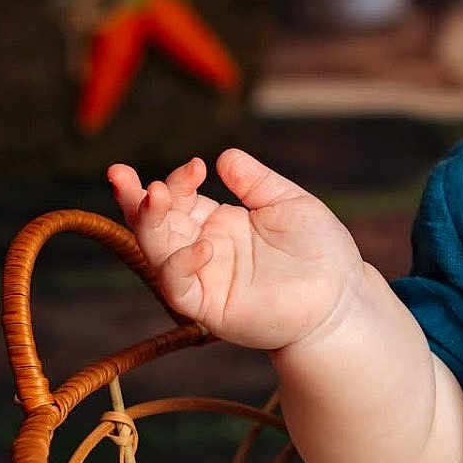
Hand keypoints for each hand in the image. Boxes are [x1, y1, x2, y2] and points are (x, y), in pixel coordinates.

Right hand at [108, 149, 364, 351]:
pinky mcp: (210, 307)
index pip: (180, 199)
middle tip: (120, 174)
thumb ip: (255, 182)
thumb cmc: (319, 249)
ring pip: (158, 252)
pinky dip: (181, 265)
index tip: (197, 165)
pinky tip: (202, 245)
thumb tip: (223, 155)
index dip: (179, 181)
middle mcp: (203, 248)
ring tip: (153, 196)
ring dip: (150, 224)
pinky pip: (180, 288)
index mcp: (220, 222)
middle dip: (135, 199)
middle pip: (155, 224)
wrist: (341, 296)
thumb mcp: (288, 203)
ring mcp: (204, 278)